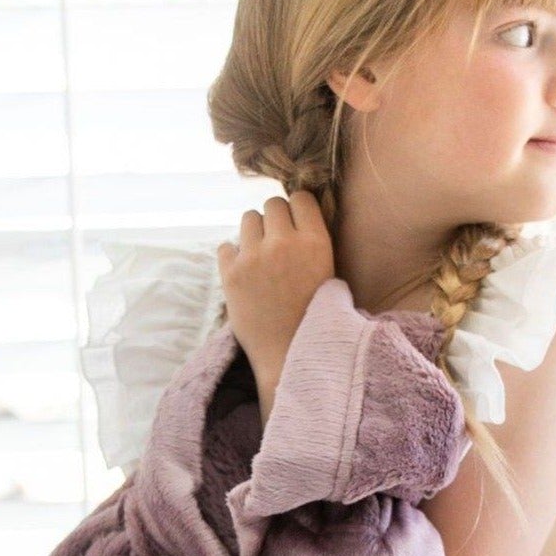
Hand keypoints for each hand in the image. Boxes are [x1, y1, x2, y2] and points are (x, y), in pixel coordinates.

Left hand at [216, 190, 335, 390]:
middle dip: (275, 219)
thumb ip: (314, 245)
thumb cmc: (315, 322)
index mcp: (314, 242)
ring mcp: (253, 257)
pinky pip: (226, 245)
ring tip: (260, 255)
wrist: (289, 357)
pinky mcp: (230, 273)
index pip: (301, 198)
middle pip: (272, 204)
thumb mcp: (329, 277)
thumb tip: (299, 221)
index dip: (298, 209)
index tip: (296, 223)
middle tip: (277, 241)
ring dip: (254, 232)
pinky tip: (243, 271)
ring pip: (248, 218)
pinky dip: (233, 255)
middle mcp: (283, 243)